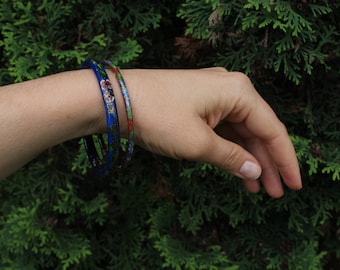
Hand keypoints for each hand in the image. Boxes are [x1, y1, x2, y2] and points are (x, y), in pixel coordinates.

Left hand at [122, 67, 301, 197]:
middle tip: (276, 192)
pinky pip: (222, 129)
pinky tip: (236, 169)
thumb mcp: (197, 143)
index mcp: (238, 91)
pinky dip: (229, 150)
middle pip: (257, 130)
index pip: (272, 129)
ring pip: (240, 131)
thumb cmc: (156, 114)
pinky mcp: (198, 105)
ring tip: (257, 188)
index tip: (294, 184)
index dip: (285, 160)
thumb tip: (254, 171)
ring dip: (248, 159)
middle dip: (267, 162)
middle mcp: (230, 89)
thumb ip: (230, 157)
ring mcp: (213, 96)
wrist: (116, 100)